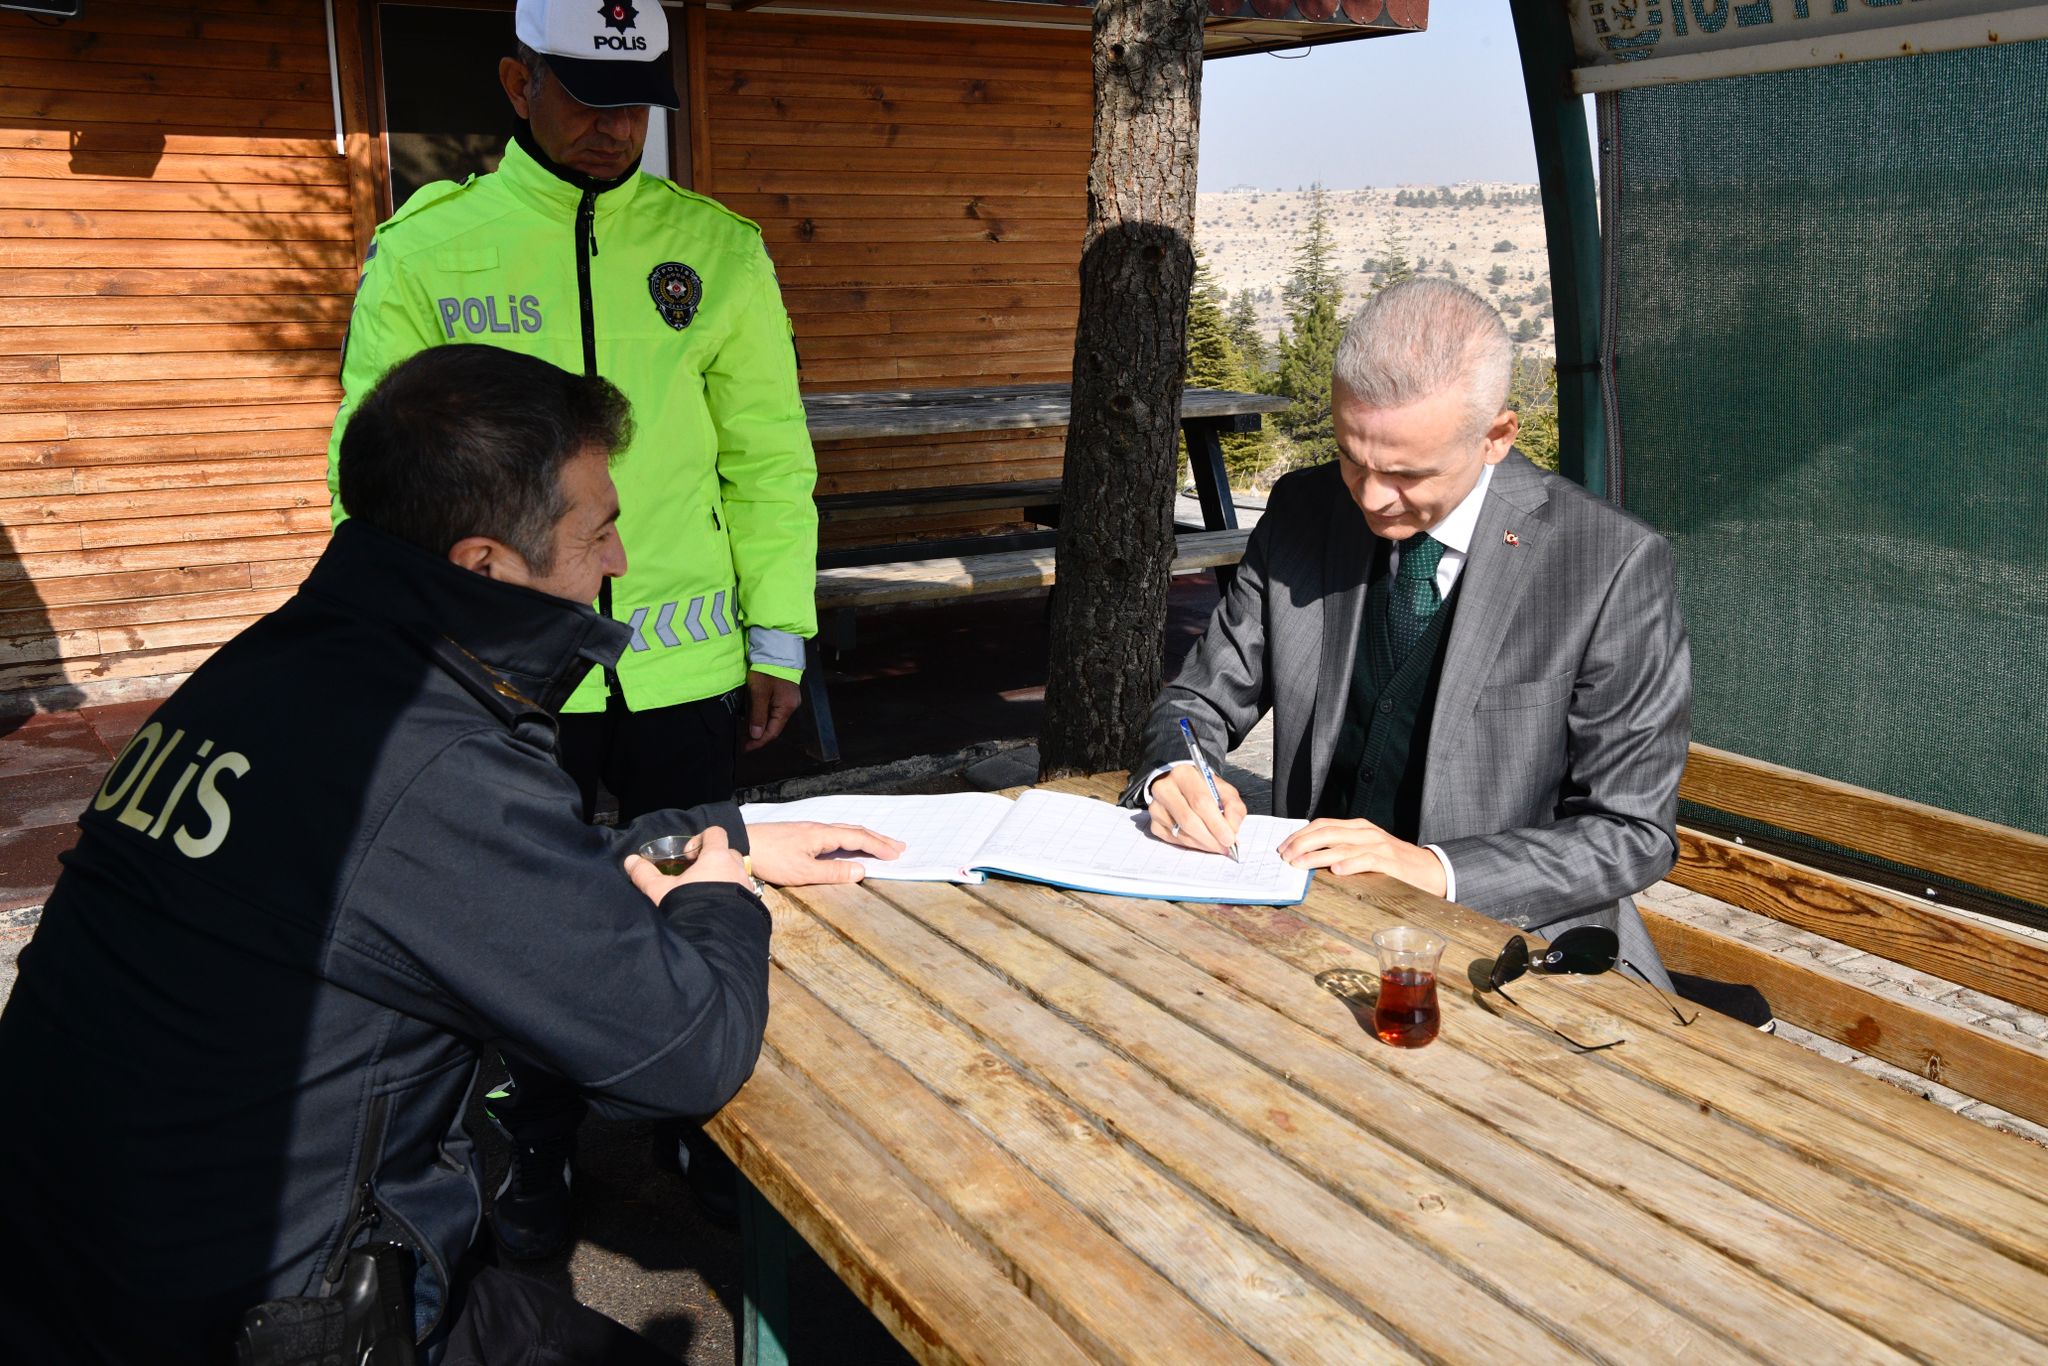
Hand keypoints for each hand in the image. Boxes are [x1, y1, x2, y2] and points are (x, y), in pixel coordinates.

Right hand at [624, 825, 751, 901]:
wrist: (713, 940)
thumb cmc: (688, 907)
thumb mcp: (660, 890)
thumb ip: (645, 874)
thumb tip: (630, 861)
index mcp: (717, 857)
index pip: (716, 833)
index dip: (701, 839)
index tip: (688, 857)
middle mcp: (737, 868)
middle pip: (727, 853)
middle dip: (713, 861)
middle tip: (695, 877)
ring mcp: (747, 887)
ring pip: (736, 874)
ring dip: (723, 879)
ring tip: (705, 896)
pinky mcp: (753, 905)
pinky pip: (743, 894)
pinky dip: (732, 897)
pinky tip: (717, 911)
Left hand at [744, 670, 801, 750]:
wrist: (775, 649)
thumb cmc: (767, 670)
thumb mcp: (759, 693)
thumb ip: (758, 715)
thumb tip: (756, 735)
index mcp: (786, 707)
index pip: (773, 732)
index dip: (759, 742)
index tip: (745, 748)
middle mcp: (791, 705)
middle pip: (774, 726)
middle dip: (758, 735)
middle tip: (743, 741)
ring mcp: (789, 699)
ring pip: (773, 718)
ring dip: (760, 726)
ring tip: (745, 731)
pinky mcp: (784, 693)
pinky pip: (774, 709)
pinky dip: (763, 716)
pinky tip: (753, 717)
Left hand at [746, 820, 905, 886]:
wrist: (743, 844)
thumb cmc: (771, 858)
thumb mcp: (804, 872)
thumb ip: (833, 873)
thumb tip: (861, 872)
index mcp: (823, 835)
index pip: (859, 838)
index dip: (879, 846)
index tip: (896, 854)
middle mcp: (819, 828)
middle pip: (856, 830)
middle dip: (878, 838)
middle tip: (898, 846)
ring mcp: (810, 830)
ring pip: (845, 830)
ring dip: (865, 836)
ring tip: (880, 843)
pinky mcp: (801, 834)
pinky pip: (835, 832)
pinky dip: (850, 837)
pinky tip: (847, 843)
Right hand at [1146, 763, 1245, 854]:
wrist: (1182, 788)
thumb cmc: (1206, 790)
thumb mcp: (1224, 791)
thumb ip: (1233, 808)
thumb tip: (1232, 829)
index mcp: (1184, 775)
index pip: (1200, 802)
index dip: (1216, 823)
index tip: (1229, 839)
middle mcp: (1165, 789)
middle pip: (1188, 820)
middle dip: (1209, 838)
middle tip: (1224, 847)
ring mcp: (1156, 807)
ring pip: (1180, 833)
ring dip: (1202, 844)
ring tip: (1216, 845)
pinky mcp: (1153, 823)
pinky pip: (1173, 840)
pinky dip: (1191, 845)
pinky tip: (1201, 841)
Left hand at [1275, 818, 1446, 895]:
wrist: (1430, 870)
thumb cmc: (1394, 863)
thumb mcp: (1366, 850)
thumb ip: (1343, 849)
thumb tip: (1310, 857)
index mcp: (1358, 827)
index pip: (1323, 824)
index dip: (1300, 834)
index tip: (1283, 847)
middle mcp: (1366, 832)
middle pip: (1327, 832)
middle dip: (1302, 843)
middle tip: (1285, 857)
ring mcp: (1378, 845)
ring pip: (1342, 846)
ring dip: (1317, 855)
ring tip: (1299, 864)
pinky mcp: (1390, 861)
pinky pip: (1367, 860)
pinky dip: (1350, 864)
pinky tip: (1336, 870)